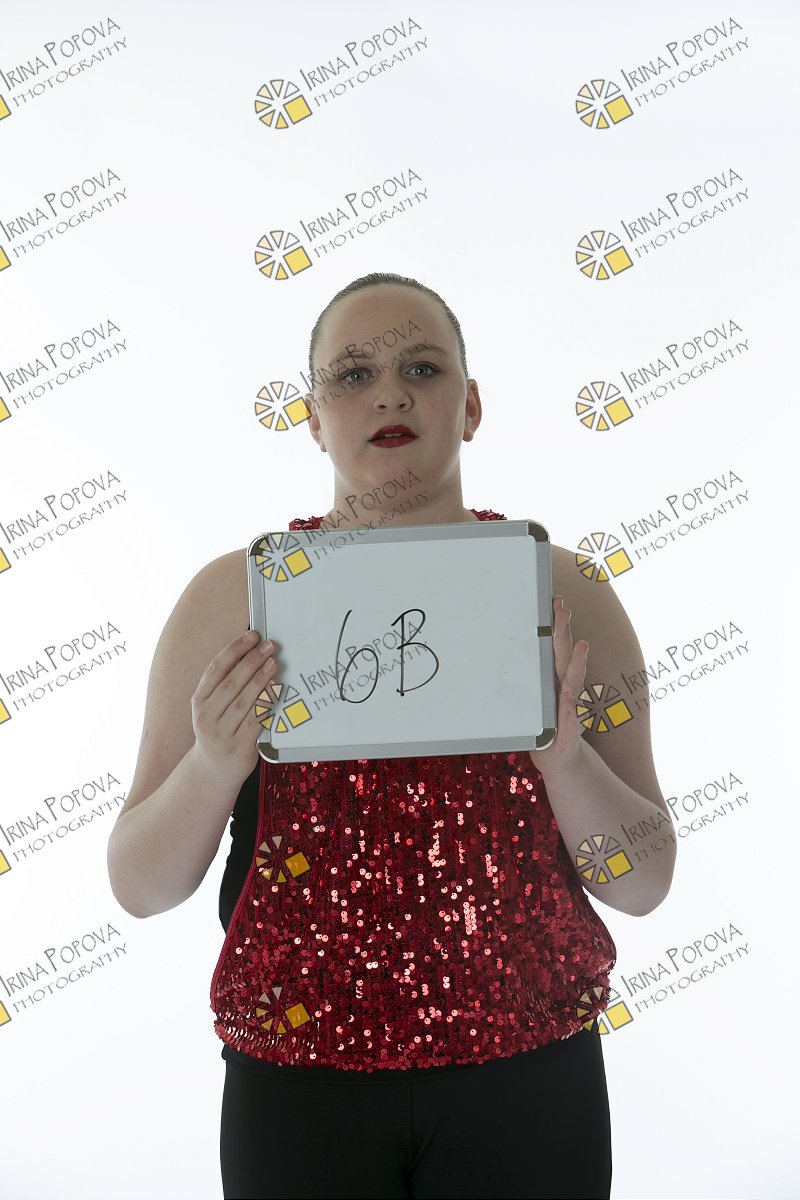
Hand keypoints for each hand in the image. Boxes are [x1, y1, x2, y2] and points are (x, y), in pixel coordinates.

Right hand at [190, 630, 279, 787]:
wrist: (214, 770)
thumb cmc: (219, 730)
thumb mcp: (212, 707)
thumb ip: (226, 684)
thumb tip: (252, 654)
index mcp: (199, 700)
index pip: (216, 669)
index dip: (234, 649)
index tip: (251, 636)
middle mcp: (207, 715)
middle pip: (232, 682)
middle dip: (251, 660)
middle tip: (268, 646)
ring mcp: (222, 732)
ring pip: (244, 700)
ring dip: (261, 678)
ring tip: (273, 662)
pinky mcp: (239, 745)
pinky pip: (255, 720)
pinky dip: (266, 702)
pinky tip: (275, 689)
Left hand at [529, 596, 587, 776]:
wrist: (558, 758)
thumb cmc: (543, 727)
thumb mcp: (527, 701)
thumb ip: (522, 684)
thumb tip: (493, 658)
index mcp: (553, 678)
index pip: (555, 646)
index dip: (556, 625)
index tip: (555, 602)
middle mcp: (564, 688)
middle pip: (564, 656)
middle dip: (564, 632)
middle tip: (564, 610)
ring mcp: (569, 707)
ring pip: (573, 680)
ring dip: (576, 663)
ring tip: (580, 646)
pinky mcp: (569, 728)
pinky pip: (569, 716)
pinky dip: (569, 705)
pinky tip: (569, 694)